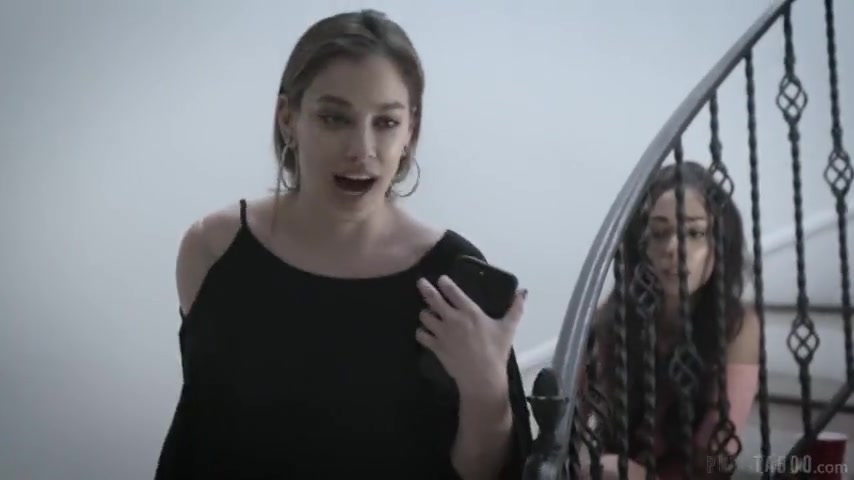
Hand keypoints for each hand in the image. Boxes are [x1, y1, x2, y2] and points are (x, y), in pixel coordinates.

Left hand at [414, 274, 525, 397]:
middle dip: (425, 288)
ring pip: (424, 316)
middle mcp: (452, 319)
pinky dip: (421, 332)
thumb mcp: (509, 328)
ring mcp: (442, 333)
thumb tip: (523, 291)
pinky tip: (425, 332)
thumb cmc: (496, 351)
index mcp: (470, 312)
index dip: (444, 283)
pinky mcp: (436, 347)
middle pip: (433, 299)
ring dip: (425, 313)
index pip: (452, 291)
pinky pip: (421, 335)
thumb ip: (516, 308)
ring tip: (428, 313)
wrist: (482, 377)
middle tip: (421, 282)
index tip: (441, 279)